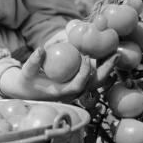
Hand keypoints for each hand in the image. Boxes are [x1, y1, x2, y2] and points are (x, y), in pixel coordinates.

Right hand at [0, 47, 118, 101]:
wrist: (29, 89)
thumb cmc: (28, 80)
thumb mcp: (27, 71)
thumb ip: (33, 61)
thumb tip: (40, 49)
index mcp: (62, 93)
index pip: (79, 85)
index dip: (84, 73)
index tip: (86, 57)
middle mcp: (73, 93)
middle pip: (94, 84)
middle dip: (106, 70)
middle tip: (115, 55)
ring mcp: (77, 88)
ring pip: (96, 80)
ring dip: (106, 67)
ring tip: (115, 52)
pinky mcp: (78, 82)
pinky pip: (93, 75)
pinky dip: (100, 65)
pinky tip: (105, 53)